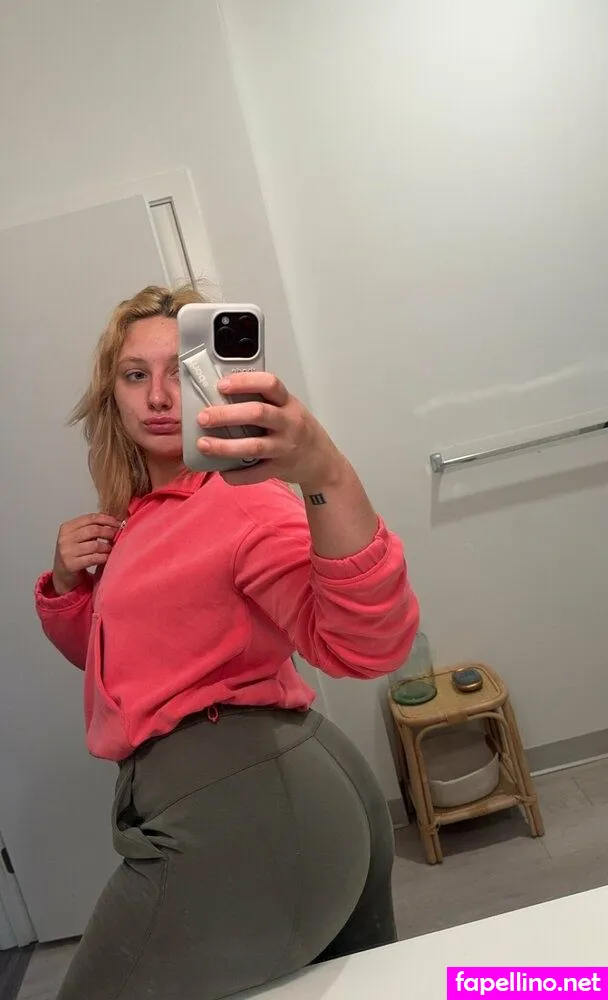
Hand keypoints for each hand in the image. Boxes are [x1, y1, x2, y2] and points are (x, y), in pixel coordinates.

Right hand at [52, 513, 121, 594]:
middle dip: (109, 532)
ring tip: (111, 549)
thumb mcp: (79, 537)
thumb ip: (92, 528)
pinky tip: (107, 557)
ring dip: (107, 547)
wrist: (63, 575)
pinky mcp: (71, 565)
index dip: (107, 519)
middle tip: (116, 536)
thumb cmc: (74, 554)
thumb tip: (114, 523)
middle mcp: (65, 538)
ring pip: (95, 545)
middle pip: (94, 530)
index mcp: (67, 528)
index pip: (90, 518)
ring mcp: (67, 552)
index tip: (117, 523)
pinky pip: (93, 558)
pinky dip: (104, 557)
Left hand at [196, 372, 344, 487]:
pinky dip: (237, 475)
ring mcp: (285, 447)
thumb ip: (263, 401)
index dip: (244, 382)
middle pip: (257, 413)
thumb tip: (220, 395)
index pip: (269, 384)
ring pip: (254, 446)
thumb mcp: (288, 409)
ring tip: (203, 444)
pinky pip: (256, 474)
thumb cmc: (298, 430)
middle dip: (226, 414)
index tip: (221, 384)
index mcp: (288, 403)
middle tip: (203, 417)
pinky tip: (222, 471)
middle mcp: (289, 423)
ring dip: (225, 446)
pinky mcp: (281, 469)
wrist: (322, 461)